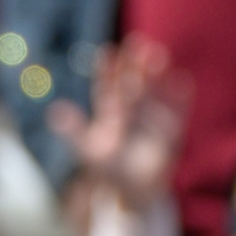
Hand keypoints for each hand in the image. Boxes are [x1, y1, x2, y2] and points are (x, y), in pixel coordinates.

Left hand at [47, 35, 190, 209]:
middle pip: (133, 83)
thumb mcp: (88, 151)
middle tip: (136, 42)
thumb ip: (73, 131)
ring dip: (157, 75)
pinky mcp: (172, 130)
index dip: (107, 71)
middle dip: (134, 65)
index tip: (106, 52)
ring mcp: (153, 117)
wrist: (135, 193)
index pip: (108, 87)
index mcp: (110, 112)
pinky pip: (177, 111)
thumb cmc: (109, 171)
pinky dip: (180, 97)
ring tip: (158, 55)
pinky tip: (182, 79)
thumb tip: (54, 111)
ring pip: (155, 92)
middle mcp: (132, 109)